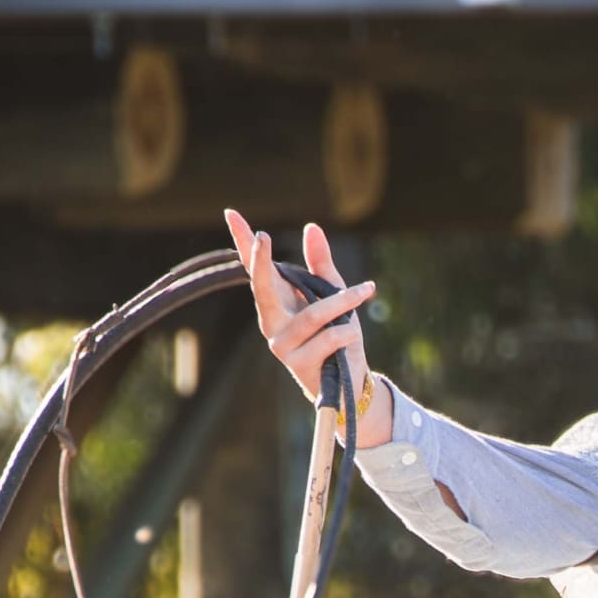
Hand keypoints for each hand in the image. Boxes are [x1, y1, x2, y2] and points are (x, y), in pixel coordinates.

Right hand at [223, 211, 393, 446]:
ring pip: (312, 315)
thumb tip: (311, 227)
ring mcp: (281, 344)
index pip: (255, 269)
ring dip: (342, 302)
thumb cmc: (339, 336)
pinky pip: (327, 339)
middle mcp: (271, 322)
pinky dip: (346, 331)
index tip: (232, 214)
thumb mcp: (333, 295)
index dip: (242, 242)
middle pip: (261, 287)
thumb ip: (321, 264)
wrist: (349, 384)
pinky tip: (354, 334)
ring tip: (364, 292)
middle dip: (261, 261)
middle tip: (262, 236)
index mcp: (276, 301)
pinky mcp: (297, 364)